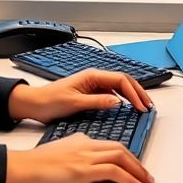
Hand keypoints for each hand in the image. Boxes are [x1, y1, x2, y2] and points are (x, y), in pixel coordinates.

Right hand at [6, 134, 153, 182]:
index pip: (109, 145)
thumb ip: (76, 157)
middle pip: (120, 148)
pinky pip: (113, 171)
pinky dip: (128, 178)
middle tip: (146, 174)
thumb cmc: (34, 165)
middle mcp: (85, 144)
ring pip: (120, 156)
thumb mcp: (60, 156)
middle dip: (136, 161)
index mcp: (80, 140)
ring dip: (137, 170)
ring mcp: (84, 156)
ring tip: (146, 181)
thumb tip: (87, 170)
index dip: (125, 155)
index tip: (133, 165)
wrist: (21, 167)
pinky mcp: (82, 169)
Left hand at [8, 69, 151, 123]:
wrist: (35, 104)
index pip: (121, 80)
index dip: (134, 92)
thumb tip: (117, 101)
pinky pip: (112, 92)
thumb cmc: (50, 101)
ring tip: (142, 106)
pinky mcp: (91, 92)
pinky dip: (123, 99)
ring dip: (132, 95)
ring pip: (120, 86)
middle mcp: (94, 78)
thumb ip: (96, 101)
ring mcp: (93, 84)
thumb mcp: (74, 103)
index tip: (141, 106)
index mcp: (92, 76)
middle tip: (148, 106)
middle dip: (138, 92)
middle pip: (124, 81)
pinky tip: (127, 107)